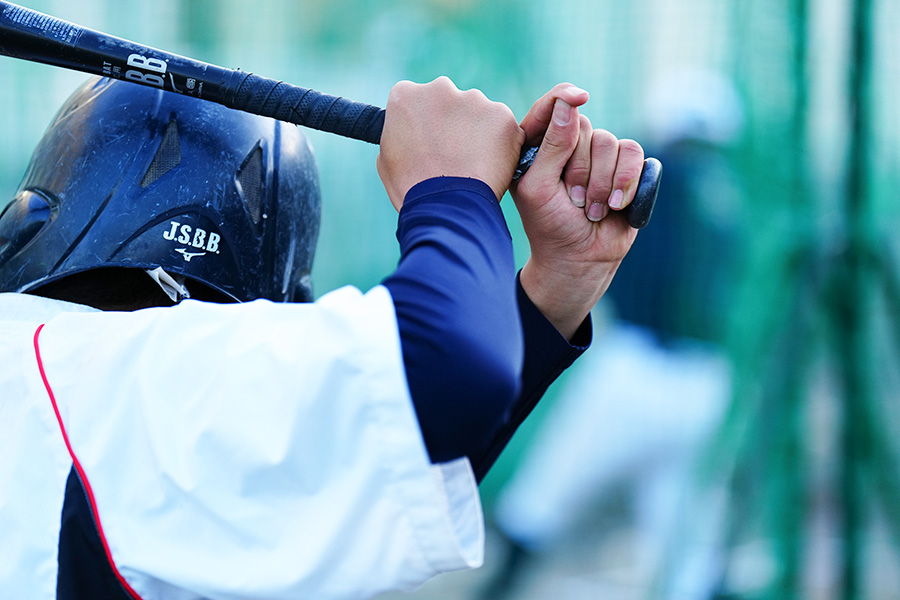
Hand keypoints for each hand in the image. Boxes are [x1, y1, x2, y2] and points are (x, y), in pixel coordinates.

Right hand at [377, 76, 524, 210]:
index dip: (426, 123)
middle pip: (451, 101)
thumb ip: (399, 133)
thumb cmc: (412, 189)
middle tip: (455, 155)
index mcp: (406, 96)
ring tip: (473, 166)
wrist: (445, 207)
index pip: (418, 99)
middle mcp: (440, 88)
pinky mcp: (501, 115)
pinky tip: (491, 167)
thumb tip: (408, 130)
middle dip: (454, 123)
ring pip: (480, 114)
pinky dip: (501, 145)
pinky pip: (504, 129)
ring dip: (479, 133)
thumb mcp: (387, 157)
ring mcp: (473, 100)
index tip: (431, 141)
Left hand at [511, 84, 644, 339]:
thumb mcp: (539, 187)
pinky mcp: (625, 167)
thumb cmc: (550, 225)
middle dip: (580, 168)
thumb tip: (568, 104)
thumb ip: (551, 146)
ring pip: (610, 141)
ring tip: (593, 210)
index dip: (563, 98)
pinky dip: (626, 180)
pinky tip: (616, 205)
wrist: (581, 258)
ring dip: (603, 182)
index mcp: (538, 146)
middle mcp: (569, 145)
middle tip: (573, 200)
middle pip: (584, 126)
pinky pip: (634, 153)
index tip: (578, 96)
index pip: (551, 108)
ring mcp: (598, 155)